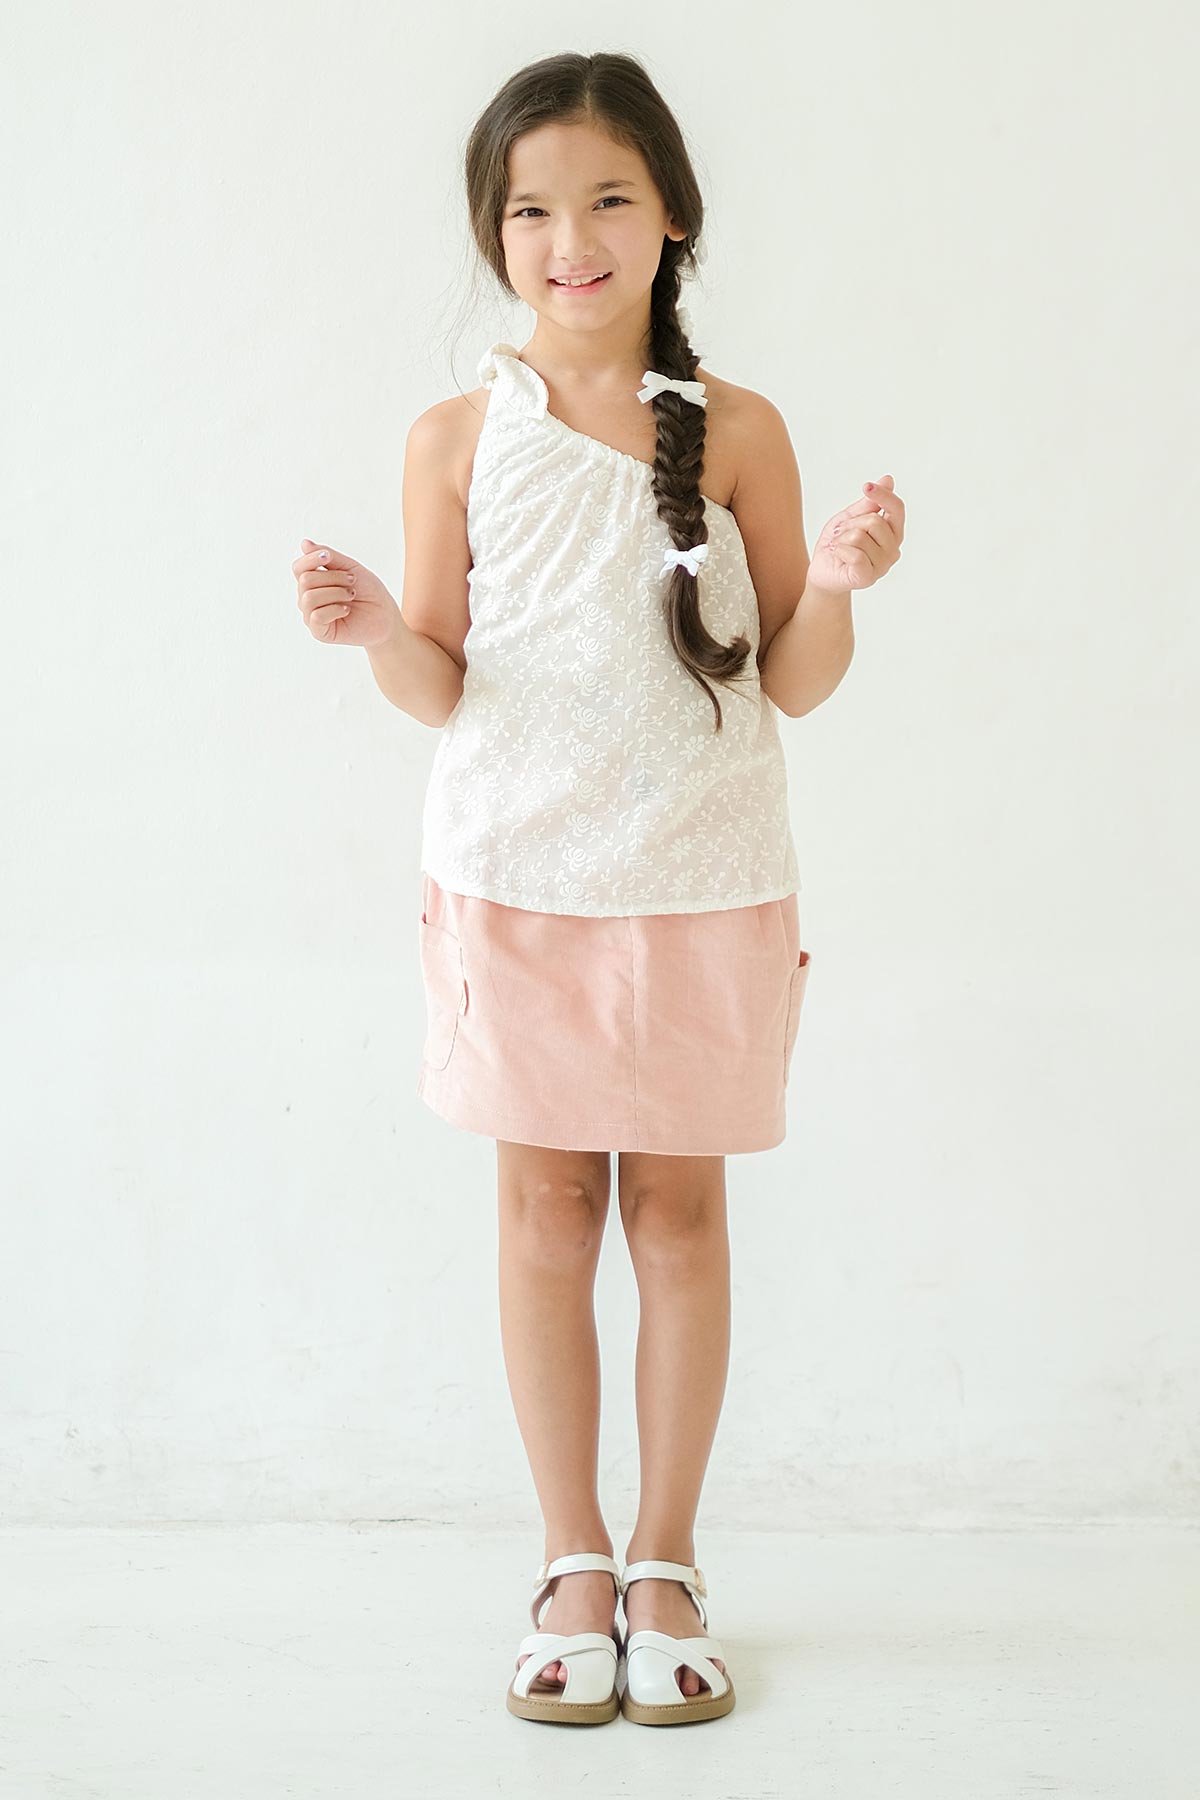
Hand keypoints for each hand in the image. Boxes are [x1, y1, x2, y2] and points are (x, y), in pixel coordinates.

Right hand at [292, 538, 399, 646]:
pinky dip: (335, 609)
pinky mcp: (319, 632)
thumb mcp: (350, 567)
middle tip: (352, 581)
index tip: (328, 557)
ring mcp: (312, 615)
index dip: (310, 559)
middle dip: (333, 577)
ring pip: (309, 597)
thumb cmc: (368, 591)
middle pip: (305, 580)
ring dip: (335, 592)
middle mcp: (308, 598)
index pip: (298, 568)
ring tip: (351, 595)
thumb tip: (304, 543)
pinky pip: (316, 616)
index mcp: (313, 581)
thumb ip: (328, 556)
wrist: (385, 615)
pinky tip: (347, 610)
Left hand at [806, 475, 904, 594]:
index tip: (866, 486)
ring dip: (842, 538)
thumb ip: (870, 502)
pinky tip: (837, 553)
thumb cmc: (839, 542)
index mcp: (892, 532)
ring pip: (860, 537)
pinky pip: (855, 555)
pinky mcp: (867, 577)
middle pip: (874, 521)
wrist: (821, 570)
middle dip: (851, 523)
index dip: (883, 495)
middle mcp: (893, 549)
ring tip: (838, 545)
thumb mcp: (851, 516)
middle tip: (840, 532)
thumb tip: (889, 479)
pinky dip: (839, 549)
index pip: (897, 509)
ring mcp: (882, 565)